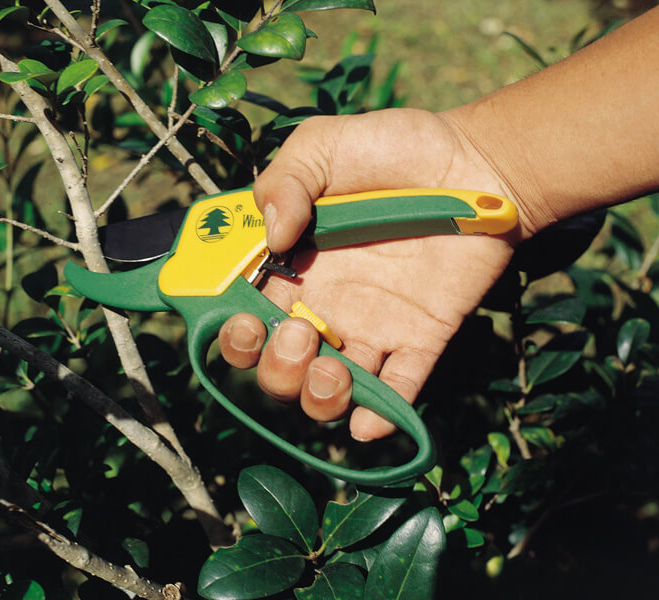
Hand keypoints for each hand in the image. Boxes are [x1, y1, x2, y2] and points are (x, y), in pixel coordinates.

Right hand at [218, 108, 523, 440]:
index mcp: (292, 267)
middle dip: (275, 368)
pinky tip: (369, 420)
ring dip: (318, 398)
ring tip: (334, 367)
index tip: (245, 319)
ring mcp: (373, 327)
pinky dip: (380, 418)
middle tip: (299, 334)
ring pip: (329, 392)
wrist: (478, 162)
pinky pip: (397, 392)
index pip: (245, 316)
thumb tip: (271, 239)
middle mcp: (326, 305)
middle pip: (280, 366)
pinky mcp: (420, 338)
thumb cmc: (398, 148)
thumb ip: (282, 181)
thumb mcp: (324, 144)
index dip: (234, 332)